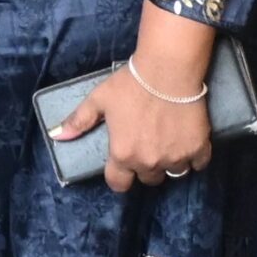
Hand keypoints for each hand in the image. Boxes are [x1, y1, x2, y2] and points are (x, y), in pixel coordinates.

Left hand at [50, 67, 211, 193]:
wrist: (168, 71)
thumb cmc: (130, 85)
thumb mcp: (98, 100)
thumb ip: (78, 121)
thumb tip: (57, 136)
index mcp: (123, 154)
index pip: (119, 184)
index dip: (119, 178)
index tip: (122, 169)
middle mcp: (149, 161)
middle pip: (147, 179)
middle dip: (145, 167)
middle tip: (146, 145)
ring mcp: (176, 158)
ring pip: (173, 173)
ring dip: (169, 163)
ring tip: (166, 143)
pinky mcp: (199, 149)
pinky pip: (198, 164)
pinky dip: (194, 157)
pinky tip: (187, 142)